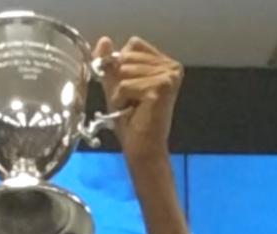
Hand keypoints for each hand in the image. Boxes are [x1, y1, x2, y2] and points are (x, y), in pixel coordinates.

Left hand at [94, 36, 181, 165]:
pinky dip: (123, 100)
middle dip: (120, 80)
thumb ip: (109, 61)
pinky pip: (125, 84)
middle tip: (133, 102)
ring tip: (134, 107)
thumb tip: (104, 40)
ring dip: (121, 92)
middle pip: (127, 55)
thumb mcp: (116, 84)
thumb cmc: (132, 122)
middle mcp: (172, 66)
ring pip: (124, 69)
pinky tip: (135, 111)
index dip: (121, 64)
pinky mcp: (162, 87)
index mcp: (165, 63)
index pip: (133, 45)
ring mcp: (169, 76)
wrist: (143, 150)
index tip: (129, 89)